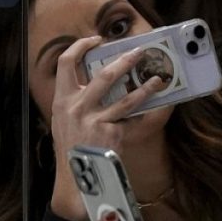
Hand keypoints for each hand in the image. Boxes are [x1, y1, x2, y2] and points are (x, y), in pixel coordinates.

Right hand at [49, 36, 165, 218]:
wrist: (73, 180)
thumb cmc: (71, 147)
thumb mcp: (64, 120)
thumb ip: (76, 100)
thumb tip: (96, 77)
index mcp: (62, 100)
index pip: (66, 63)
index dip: (81, 46)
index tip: (96, 40)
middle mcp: (77, 108)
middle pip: (104, 75)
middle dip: (125, 61)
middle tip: (139, 52)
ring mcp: (95, 122)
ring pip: (127, 99)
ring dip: (146, 88)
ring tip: (159, 80)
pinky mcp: (112, 136)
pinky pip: (134, 121)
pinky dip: (147, 115)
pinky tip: (159, 109)